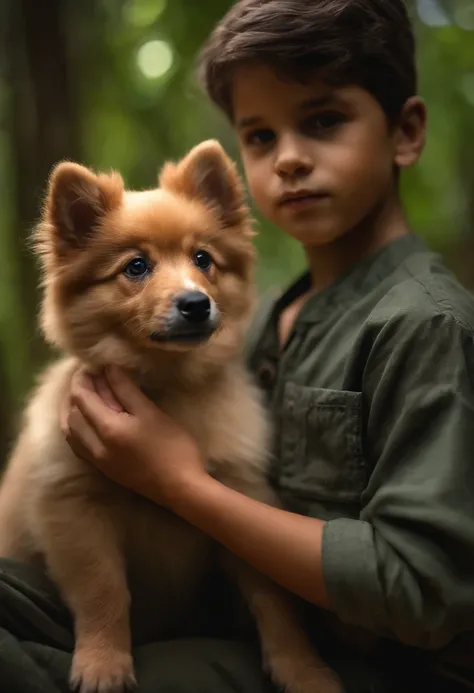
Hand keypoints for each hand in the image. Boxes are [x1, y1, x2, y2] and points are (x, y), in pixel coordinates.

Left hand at [60, 365, 206, 506]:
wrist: (180, 487)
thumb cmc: (172, 446)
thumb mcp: (151, 413)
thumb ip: (126, 390)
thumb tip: (108, 368)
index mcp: (107, 429)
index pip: (82, 398)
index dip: (81, 378)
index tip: (90, 364)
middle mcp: (95, 446)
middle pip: (71, 414)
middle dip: (75, 392)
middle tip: (88, 376)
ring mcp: (97, 460)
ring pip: (70, 432)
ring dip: (72, 410)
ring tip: (84, 395)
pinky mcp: (103, 469)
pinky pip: (78, 445)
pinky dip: (76, 428)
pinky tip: (87, 421)